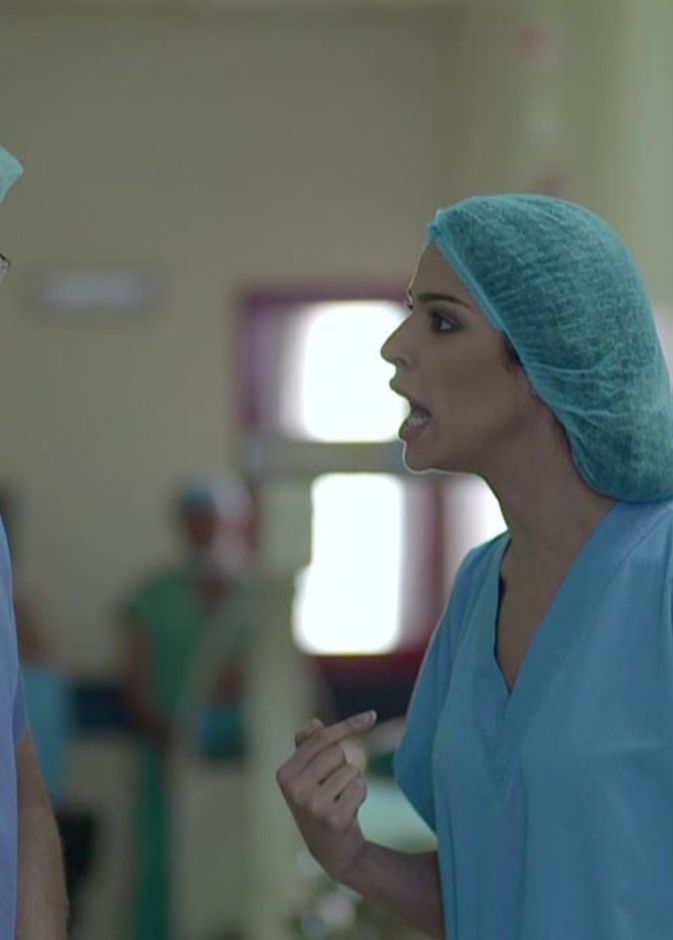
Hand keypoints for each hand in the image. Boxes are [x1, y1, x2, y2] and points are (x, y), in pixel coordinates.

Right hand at [276, 710, 377, 881]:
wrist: (333, 851)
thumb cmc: (321, 803)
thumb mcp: (310, 775)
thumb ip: (309, 746)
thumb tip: (314, 723)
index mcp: (284, 773)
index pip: (321, 738)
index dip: (349, 726)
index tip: (372, 716)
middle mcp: (294, 789)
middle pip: (337, 752)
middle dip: (343, 766)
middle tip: (334, 789)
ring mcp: (312, 805)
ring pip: (350, 769)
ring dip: (353, 782)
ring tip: (340, 801)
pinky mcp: (333, 818)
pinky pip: (360, 786)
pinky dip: (360, 795)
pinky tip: (349, 811)